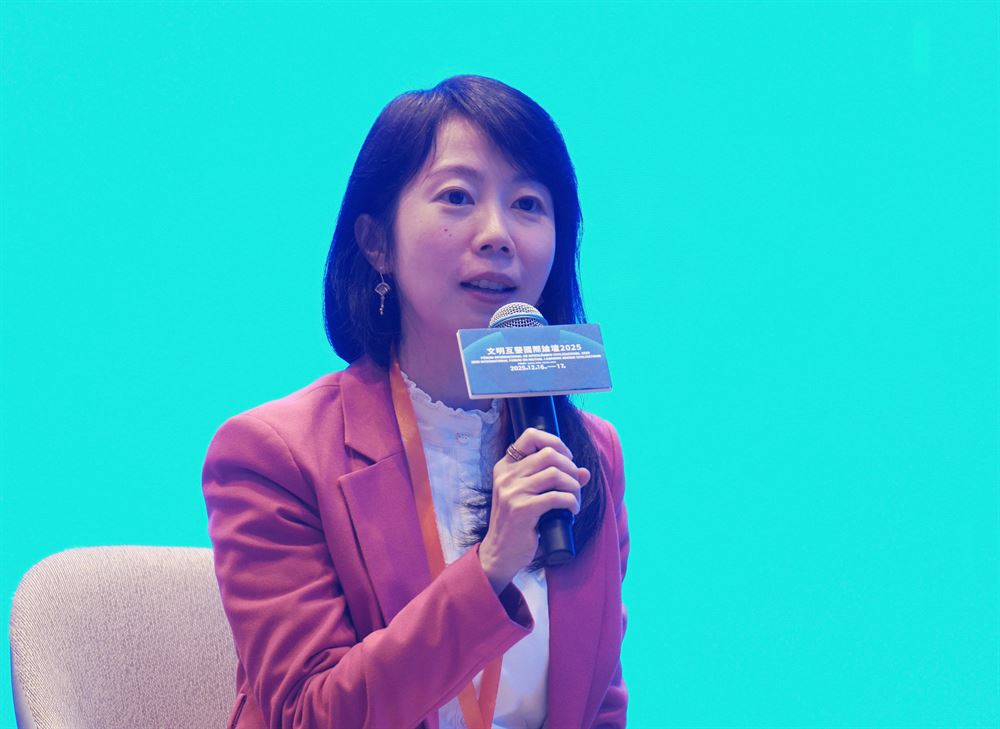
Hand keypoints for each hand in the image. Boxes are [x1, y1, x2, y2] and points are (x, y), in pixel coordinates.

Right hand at [478, 428, 590, 592]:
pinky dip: (572, 502)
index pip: (530, 436)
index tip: (566, 459)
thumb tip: (584, 472)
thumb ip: (553, 480)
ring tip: (574, 500)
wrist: (500, 552)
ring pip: (556, 474)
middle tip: (574, 485)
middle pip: (550, 454)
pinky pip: (557, 497)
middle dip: (570, 468)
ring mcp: (512, 492)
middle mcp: (507, 475)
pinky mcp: (522, 509)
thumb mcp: (530, 496)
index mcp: (506, 467)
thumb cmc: (518, 523)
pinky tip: (572, 511)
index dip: (555, 442)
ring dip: (573, 487)